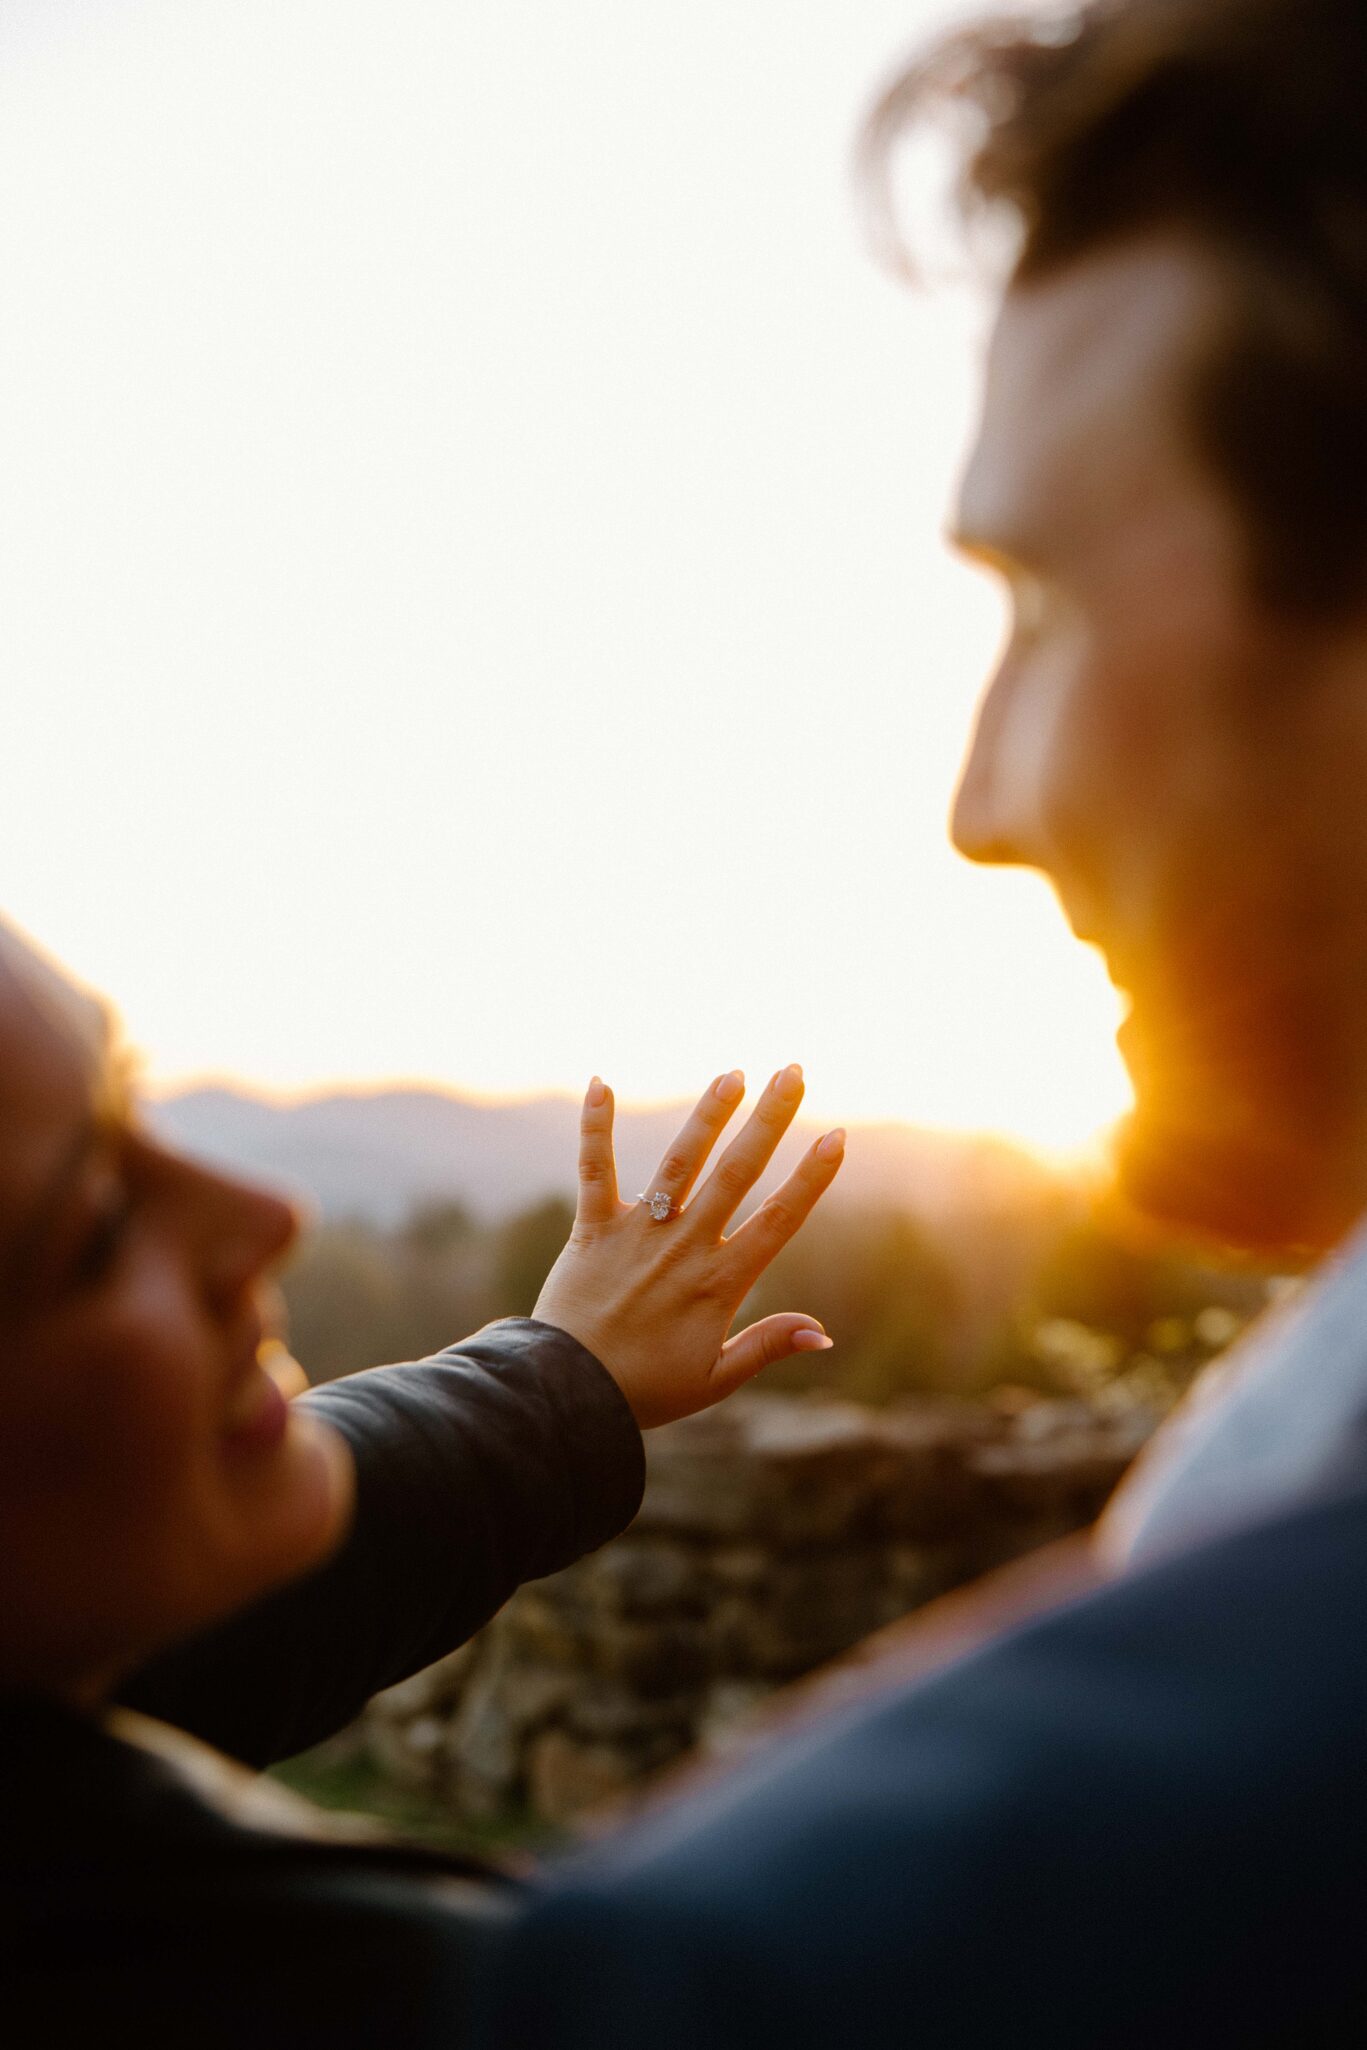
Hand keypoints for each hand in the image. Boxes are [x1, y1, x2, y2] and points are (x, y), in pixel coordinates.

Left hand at [533, 1065, 844, 1428]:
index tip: (835, 1137)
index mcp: (719, 1283)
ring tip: (733, 1073)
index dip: (810, 1177)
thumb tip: (824, 1331)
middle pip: (736, 1173)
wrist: (568, 1392)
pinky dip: (597, 1127)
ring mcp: (637, 1234)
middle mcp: (683, 1247)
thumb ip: (767, 1346)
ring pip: (679, 1163)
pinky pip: (594, 1170)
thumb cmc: (646, 1390)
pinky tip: (601, 1082)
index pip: (778, 1219)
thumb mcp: (716, 1379)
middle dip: (769, 1120)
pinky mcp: (592, 1229)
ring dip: (708, 1115)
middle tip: (793, 1073)